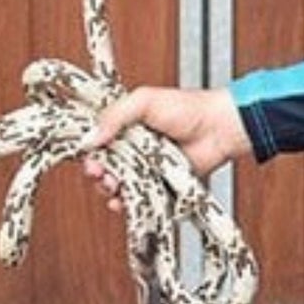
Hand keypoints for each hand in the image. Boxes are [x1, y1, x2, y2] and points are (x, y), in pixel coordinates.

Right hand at [80, 86, 252, 210]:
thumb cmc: (188, 108)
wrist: (218, 130)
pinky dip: (125, 202)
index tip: (85, 154)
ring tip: (113, 184)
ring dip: (109, 187)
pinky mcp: (157, 185)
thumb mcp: (146, 101)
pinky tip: (121, 200)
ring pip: (117, 183)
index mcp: (128, 124)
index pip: (99, 139)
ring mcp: (145, 167)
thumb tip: (91, 137)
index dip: (89, 149)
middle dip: (97, 170)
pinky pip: (136, 198)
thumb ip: (116, 115)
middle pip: (104, 164)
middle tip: (98, 171)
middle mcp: (134, 147)